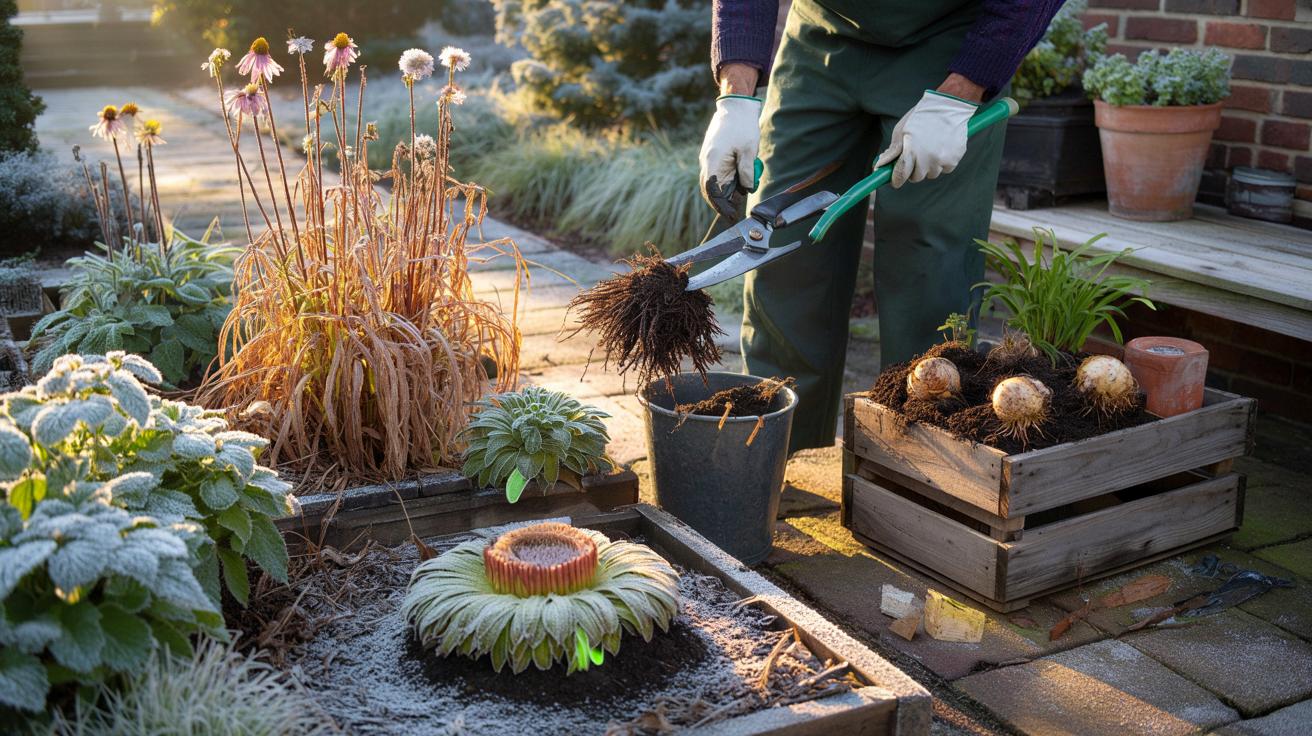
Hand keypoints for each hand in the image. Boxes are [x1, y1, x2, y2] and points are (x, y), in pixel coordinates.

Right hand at [699, 94, 762, 210]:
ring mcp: (708, 158)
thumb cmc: (742, 126)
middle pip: (710, 190)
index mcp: (713, 161)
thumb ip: (746, 171)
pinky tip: (739, 181)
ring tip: (741, 192)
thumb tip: (747, 189)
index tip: (731, 214)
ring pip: (714, 183)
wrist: (735, 105)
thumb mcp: (748, 150)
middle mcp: (707, 161)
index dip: (720, 205)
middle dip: (722, 201)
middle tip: (736, 209)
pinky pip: (717, 174)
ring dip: (726, 191)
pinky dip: (726, 181)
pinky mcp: (713, 155)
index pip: (712, 191)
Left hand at [874, 89, 977, 187]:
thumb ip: (893, 150)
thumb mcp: (902, 130)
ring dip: (929, 167)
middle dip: (913, 170)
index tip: (895, 180)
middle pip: (916, 177)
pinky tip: (941, 148)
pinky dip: (942, 163)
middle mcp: (927, 158)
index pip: (901, 175)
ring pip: (932, 174)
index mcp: (911, 150)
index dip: (896, 180)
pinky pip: (945, 169)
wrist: (949, 106)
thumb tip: (880, 166)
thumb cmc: (922, 116)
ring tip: (930, 149)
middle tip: (915, 157)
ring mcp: (942, 159)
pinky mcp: (954, 159)